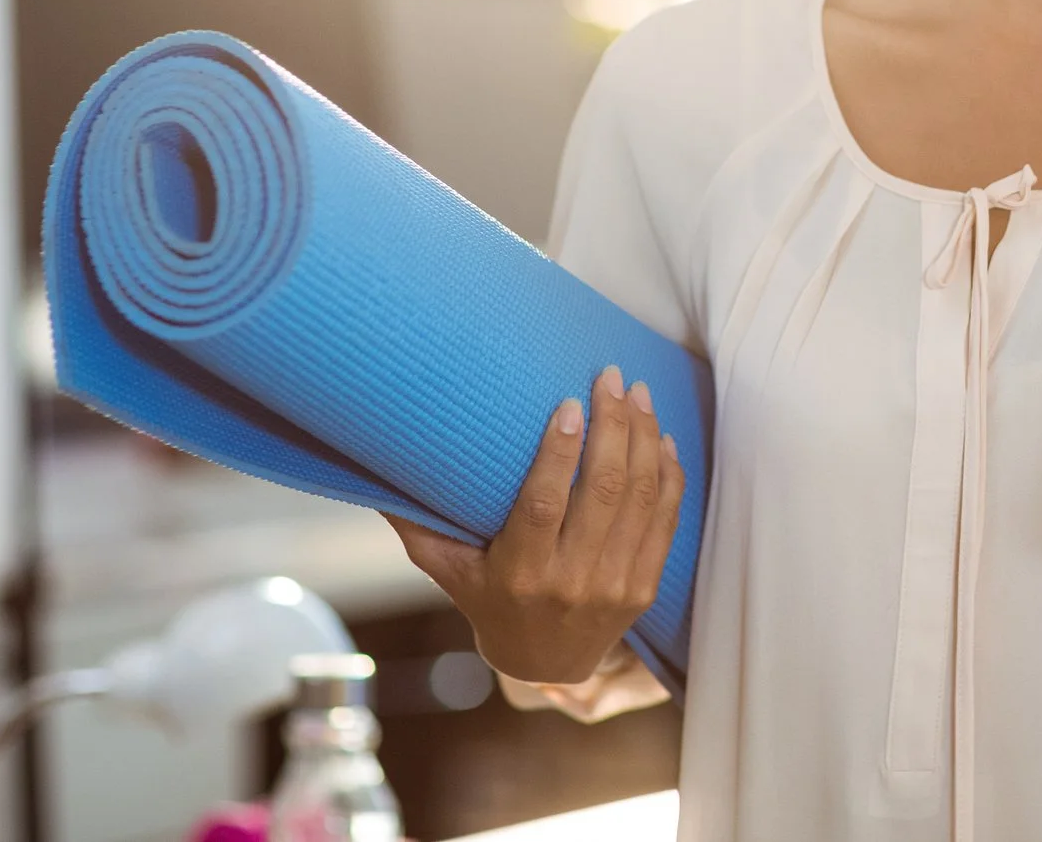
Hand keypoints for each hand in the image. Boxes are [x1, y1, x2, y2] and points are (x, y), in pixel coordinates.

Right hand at [385, 364, 685, 684]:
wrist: (545, 664)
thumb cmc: (488, 600)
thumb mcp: (447, 569)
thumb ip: (417, 522)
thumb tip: (372, 469)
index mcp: (518, 574)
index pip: (542, 506)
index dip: (558, 453)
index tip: (569, 404)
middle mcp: (570, 582)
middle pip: (603, 492)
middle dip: (613, 426)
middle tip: (612, 378)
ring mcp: (613, 586)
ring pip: (640, 499)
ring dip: (644, 438)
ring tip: (639, 393)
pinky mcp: (644, 587)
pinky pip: (666, 520)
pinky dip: (668, 474)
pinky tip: (661, 437)